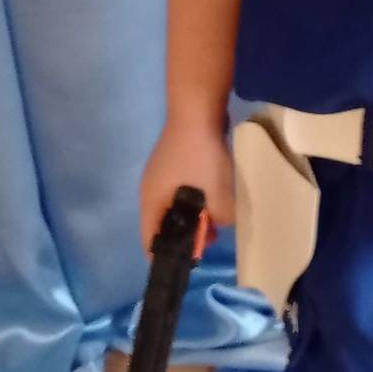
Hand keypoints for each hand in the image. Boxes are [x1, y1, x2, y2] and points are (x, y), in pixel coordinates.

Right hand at [139, 122, 235, 261]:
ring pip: (175, 205)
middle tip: (209, 240)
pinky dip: (195, 198)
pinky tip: (215, 196)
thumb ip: (220, 216)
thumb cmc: (200, 154)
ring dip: (193, 215)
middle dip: (185, 235)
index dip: (166, 255)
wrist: (197, 108)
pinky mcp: (174, 161)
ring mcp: (161, 173)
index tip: (186, 263)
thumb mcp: (216, 191)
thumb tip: (222, 222)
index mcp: (151, 201)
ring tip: (216, 220)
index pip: (150, 240)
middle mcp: (150, 189)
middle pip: (163, 223)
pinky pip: (182, 190)